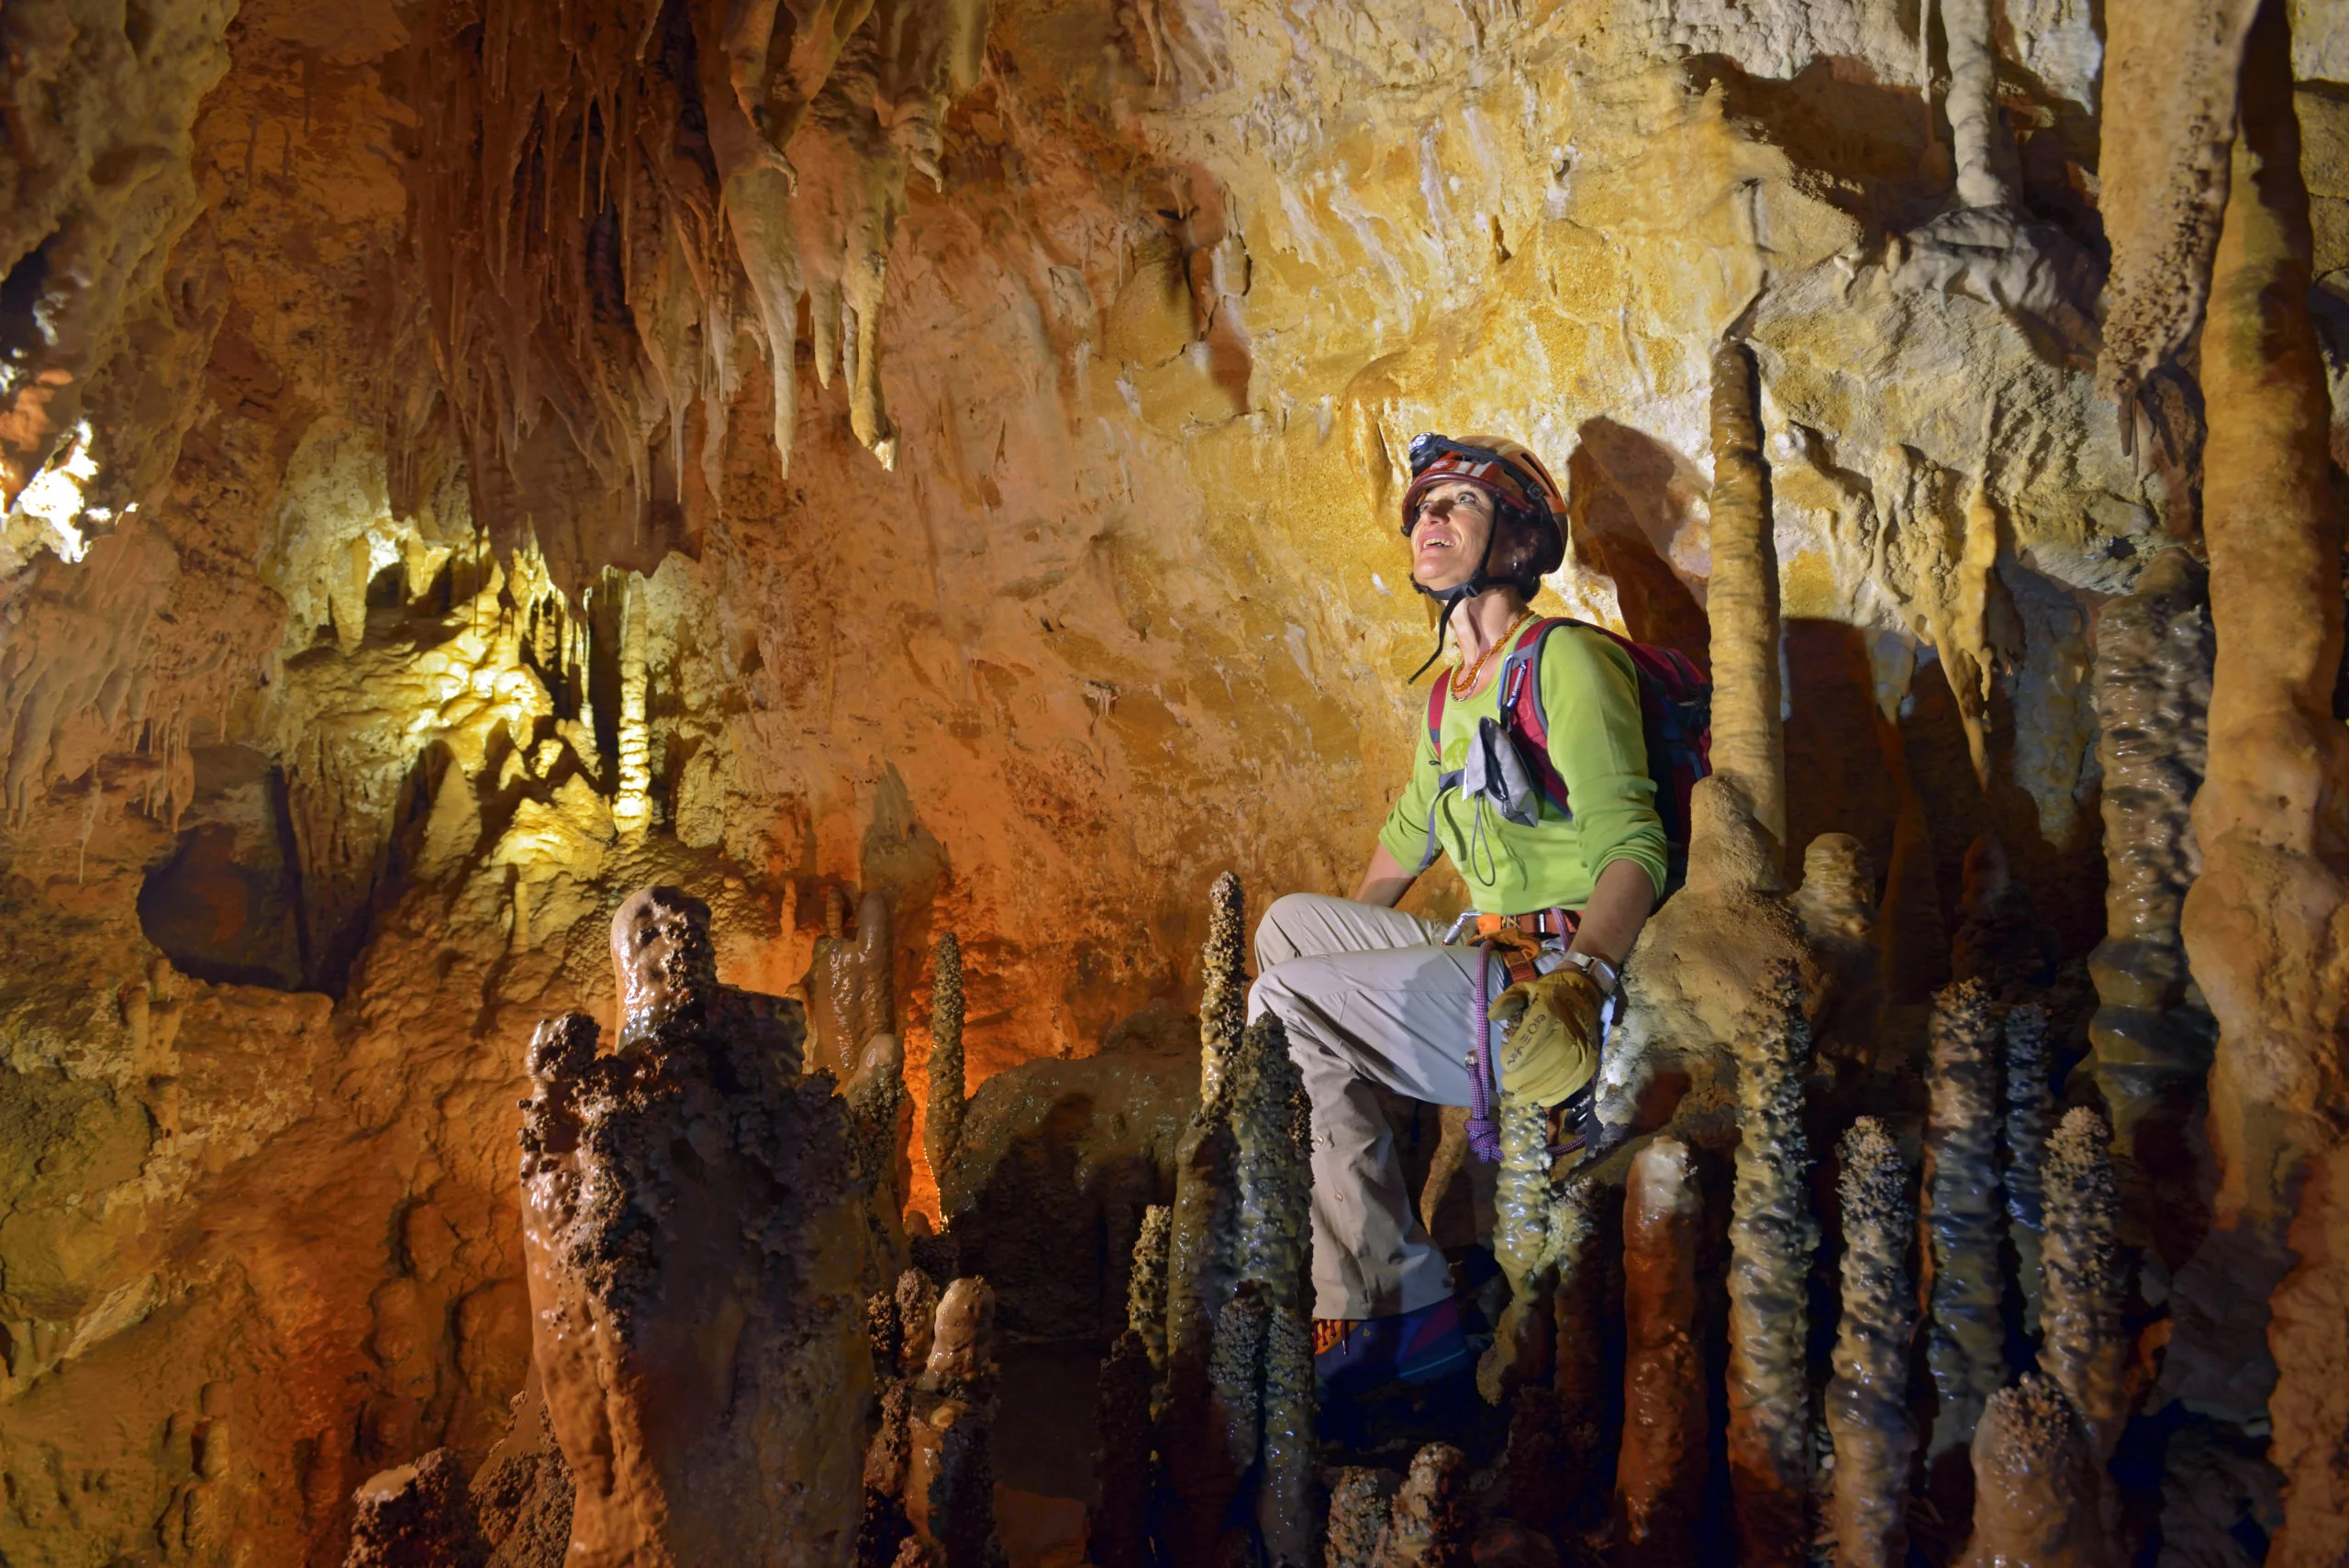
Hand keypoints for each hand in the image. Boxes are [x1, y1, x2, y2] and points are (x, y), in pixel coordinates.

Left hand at [1488, 965, 1605, 1106]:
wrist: (1583, 995)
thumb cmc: (1548, 994)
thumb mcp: (1524, 988)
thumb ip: (1507, 1001)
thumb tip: (1492, 1016)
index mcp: (1547, 1014)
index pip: (1524, 1046)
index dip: (1510, 1059)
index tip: (1505, 1063)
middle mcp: (1566, 1034)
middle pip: (1539, 1067)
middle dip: (1519, 1080)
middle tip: (1509, 1085)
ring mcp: (1581, 1051)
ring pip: (1554, 1080)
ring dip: (1534, 1092)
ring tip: (1520, 1097)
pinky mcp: (1589, 1063)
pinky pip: (1572, 1085)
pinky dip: (1555, 1096)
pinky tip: (1541, 1100)